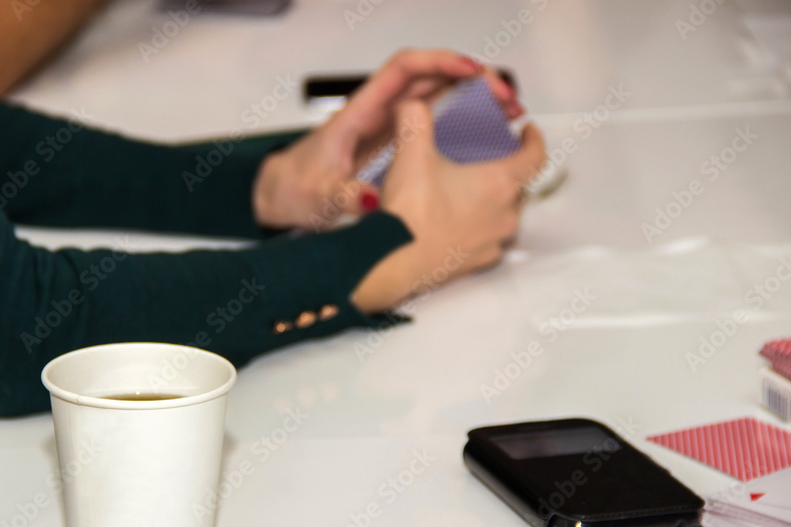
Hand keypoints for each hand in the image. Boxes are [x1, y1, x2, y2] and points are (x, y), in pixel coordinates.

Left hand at [252, 49, 523, 230]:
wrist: (281, 196)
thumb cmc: (295, 189)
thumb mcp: (313, 197)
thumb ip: (338, 197)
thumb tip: (366, 200)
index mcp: (358, 114)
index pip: (402, 70)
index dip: (438, 63)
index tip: (470, 70)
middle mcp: (378, 114)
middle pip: (432, 79)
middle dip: (473, 79)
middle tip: (507, 98)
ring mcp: (389, 129)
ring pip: (439, 99)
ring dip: (475, 99)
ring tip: (509, 112)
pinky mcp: (396, 147)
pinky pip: (436, 123)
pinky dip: (465, 123)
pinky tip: (488, 136)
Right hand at [351, 100, 545, 313]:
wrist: (393, 261)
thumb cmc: (410, 212)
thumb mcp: (411, 153)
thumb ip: (415, 119)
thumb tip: (413, 103)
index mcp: (499, 182)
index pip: (536, 156)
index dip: (534, 139)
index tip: (526, 130)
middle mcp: (505, 214)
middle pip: (519, 185)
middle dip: (506, 170)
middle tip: (486, 159)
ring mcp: (493, 241)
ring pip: (504, 214)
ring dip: (492, 201)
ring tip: (467, 192)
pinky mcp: (478, 262)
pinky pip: (488, 240)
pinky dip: (478, 228)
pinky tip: (454, 222)